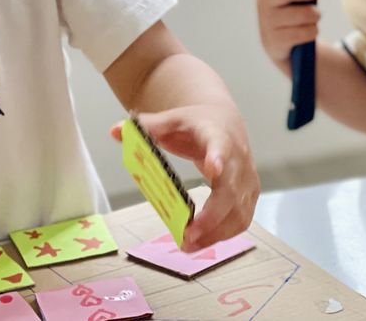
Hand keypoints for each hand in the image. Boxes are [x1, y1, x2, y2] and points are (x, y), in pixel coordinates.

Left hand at [111, 105, 259, 252]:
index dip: (218, 157)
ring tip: (188, 246)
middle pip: (231, 189)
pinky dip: (222, 235)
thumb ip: (146, 127)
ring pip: (239, 211)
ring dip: (216, 233)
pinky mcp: (249, 196)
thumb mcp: (170, 120)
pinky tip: (201, 243)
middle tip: (188, 235)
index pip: (220, 145)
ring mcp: (247, 179)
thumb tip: (115, 131)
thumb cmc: (195, 124)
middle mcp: (238, 159)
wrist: (224, 123)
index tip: (213, 169)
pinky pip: (240, 220)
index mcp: (218, 135)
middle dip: (212, 216)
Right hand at [256, 0, 328, 66]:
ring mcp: (268, 22)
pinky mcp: (276, 41)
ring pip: (303, 14)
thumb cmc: (289, 10)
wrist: (277, 42)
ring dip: (315, 14)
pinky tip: (308, 30)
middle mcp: (264, 2)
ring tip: (314, 16)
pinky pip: (305, 32)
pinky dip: (313, 30)